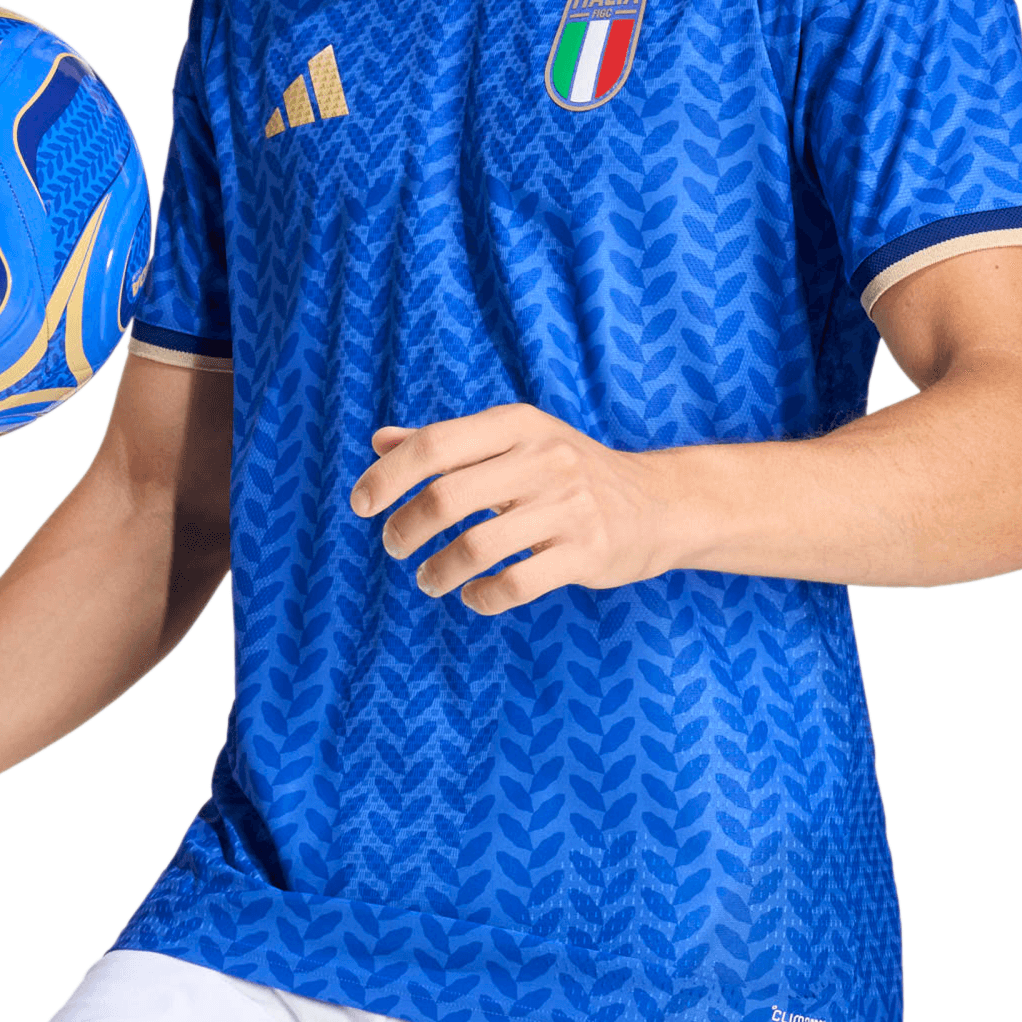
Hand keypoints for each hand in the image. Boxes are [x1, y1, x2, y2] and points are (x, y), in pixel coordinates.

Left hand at [348, 401, 677, 613]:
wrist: (660, 503)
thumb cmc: (568, 471)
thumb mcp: (514, 441)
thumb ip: (448, 444)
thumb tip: (378, 440)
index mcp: (517, 425)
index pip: (434, 445)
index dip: (388, 476)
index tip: (361, 504)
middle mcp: (543, 458)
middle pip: (447, 497)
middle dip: (404, 529)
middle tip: (394, 547)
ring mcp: (569, 507)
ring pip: (476, 547)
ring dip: (437, 571)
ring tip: (428, 580)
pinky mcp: (588, 552)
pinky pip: (517, 584)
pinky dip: (483, 597)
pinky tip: (473, 596)